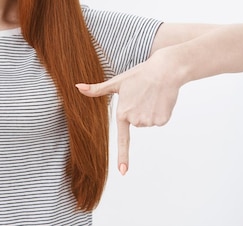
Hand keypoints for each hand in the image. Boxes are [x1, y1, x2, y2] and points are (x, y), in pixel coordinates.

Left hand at [75, 50, 180, 174]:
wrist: (165, 70)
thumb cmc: (139, 75)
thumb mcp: (117, 82)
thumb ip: (97, 89)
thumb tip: (77, 87)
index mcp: (123, 113)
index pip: (122, 139)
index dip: (122, 156)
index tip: (123, 172)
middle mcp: (136, 120)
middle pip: (136, 123)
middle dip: (138, 111)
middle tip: (142, 95)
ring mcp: (150, 121)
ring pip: (147, 122)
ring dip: (149, 111)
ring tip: (150, 96)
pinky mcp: (162, 120)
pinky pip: (158, 121)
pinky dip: (159, 112)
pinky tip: (159, 100)